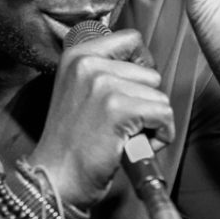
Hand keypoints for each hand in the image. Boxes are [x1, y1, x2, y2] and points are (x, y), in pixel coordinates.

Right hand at [26, 29, 174, 208]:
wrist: (55, 179)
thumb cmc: (71, 144)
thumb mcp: (78, 91)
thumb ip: (104, 72)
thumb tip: (145, 66)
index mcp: (77, 55)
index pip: (132, 39)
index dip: (141, 66)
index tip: (132, 90)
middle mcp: (88, 64)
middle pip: (151, 73)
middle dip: (144, 102)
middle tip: (119, 125)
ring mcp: (102, 85)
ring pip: (160, 96)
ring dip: (151, 122)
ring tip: (122, 137)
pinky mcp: (118, 109)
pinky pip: (164, 115)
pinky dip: (159, 137)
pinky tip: (133, 146)